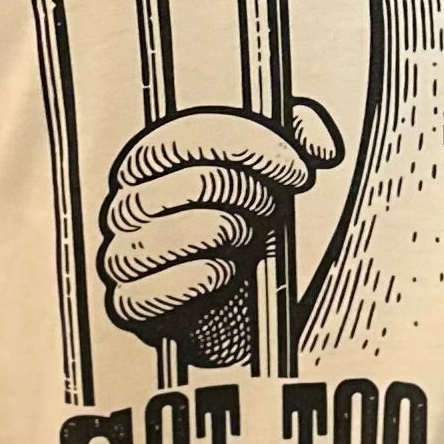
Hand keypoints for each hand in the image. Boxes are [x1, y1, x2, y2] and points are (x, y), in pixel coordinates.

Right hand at [97, 100, 342, 338]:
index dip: (249, 148)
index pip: (186, 137)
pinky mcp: (128, 303)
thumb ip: (297, 141)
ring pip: (162, 237)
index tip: (296, 168)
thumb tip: (319, 144)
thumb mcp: (273, 175)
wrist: (235, 306)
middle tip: (272, 207)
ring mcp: (123, 253)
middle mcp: (129, 204)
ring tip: (246, 242)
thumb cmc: (245, 229)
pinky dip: (190, 281)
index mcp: (151, 162)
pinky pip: (144, 291)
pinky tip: (220, 273)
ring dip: (220, 236)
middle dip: (245, 193)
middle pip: (185, 184)